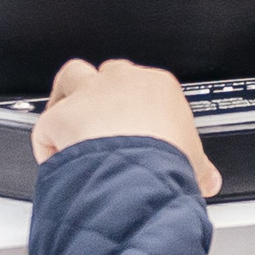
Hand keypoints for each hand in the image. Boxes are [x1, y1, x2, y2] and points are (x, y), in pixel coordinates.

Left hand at [31, 58, 221, 194]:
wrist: (139, 170)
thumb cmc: (167, 159)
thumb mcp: (193, 161)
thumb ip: (199, 166)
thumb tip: (209, 180)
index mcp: (157, 87)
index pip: (143, 84)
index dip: (135, 106)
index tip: (135, 126)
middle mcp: (121, 83)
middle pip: (106, 74)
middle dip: (102, 96)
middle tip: (104, 126)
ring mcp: (89, 95)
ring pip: (72, 76)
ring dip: (67, 99)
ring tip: (70, 128)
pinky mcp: (61, 115)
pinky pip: (45, 125)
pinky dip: (47, 143)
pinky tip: (55, 161)